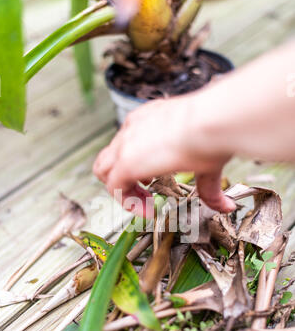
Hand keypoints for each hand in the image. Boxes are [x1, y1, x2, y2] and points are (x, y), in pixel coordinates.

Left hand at [93, 96, 234, 216]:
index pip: (128, 144)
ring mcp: (126, 143)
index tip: (151, 182)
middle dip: (122, 178)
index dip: (136, 167)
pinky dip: (127, 202)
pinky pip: (114, 188)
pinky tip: (148, 210)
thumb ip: (209, 187)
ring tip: (144, 204)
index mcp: (149, 120)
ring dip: (121, 190)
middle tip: (144, 193)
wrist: (211, 122)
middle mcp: (133, 128)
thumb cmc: (213, 132)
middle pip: (109, 156)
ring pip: (103, 170)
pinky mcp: (125, 162)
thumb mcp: (207, 162)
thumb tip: (226, 206)